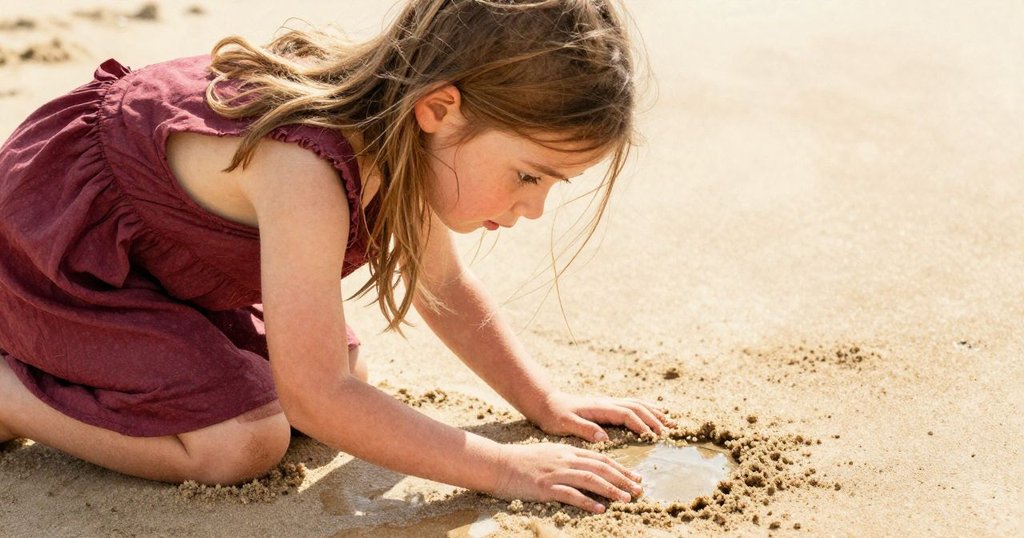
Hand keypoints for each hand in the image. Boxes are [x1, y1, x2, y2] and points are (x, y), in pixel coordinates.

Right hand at [492, 443, 643, 512]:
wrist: (499, 464)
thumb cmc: (523, 461)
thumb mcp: (550, 453)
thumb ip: (569, 457)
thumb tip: (588, 466)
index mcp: (568, 451)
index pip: (600, 459)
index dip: (620, 468)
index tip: (636, 477)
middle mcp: (565, 460)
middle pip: (601, 468)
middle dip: (623, 478)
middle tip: (639, 489)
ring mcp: (556, 474)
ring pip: (590, 480)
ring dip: (611, 489)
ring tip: (626, 499)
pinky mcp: (546, 488)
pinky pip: (571, 495)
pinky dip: (587, 501)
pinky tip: (600, 508)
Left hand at [532, 391, 675, 442]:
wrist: (546, 402)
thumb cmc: (554, 416)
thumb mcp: (565, 424)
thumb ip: (584, 429)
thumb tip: (604, 437)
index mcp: (600, 408)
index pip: (626, 414)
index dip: (640, 424)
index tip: (652, 436)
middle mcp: (606, 403)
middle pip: (636, 407)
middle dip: (654, 418)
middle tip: (668, 431)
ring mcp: (608, 403)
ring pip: (636, 404)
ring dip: (653, 412)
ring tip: (669, 421)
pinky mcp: (606, 406)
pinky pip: (631, 405)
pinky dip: (646, 408)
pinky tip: (653, 413)